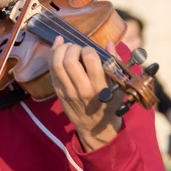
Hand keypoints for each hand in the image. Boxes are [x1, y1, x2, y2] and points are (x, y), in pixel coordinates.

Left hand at [50, 36, 122, 151]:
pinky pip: (51, 71)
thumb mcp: (119, 86)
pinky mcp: (58, 92)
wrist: (95, 128)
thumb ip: (115, 63)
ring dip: (60, 50)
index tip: (91, 50)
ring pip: (57, 64)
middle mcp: (82, 89)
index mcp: (99, 86)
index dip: (89, 49)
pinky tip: (58, 48)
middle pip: (69, 61)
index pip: (90, 59)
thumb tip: (109, 43)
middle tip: (77, 48)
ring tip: (67, 47)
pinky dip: (52, 56)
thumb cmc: (110, 104)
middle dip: (73, 47)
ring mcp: (67, 91)